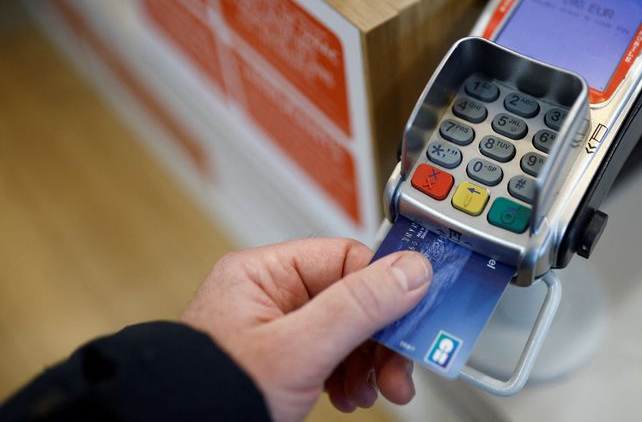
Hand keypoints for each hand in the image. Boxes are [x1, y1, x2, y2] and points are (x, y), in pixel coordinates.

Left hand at [181, 238, 431, 421]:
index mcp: (265, 273)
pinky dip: (351, 375)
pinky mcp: (285, 360)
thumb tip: (411, 269)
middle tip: (401, 366)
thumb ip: (357, 306)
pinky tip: (350, 395)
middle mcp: (272, 295)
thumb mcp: (297, 349)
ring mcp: (279, 330)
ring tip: (372, 390)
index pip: (347, 260)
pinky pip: (333, 354)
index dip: (386, 287)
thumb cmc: (210, 395)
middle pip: (352, 298)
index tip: (418, 312)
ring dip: (369, 361)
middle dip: (381, 336)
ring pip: (348, 330)